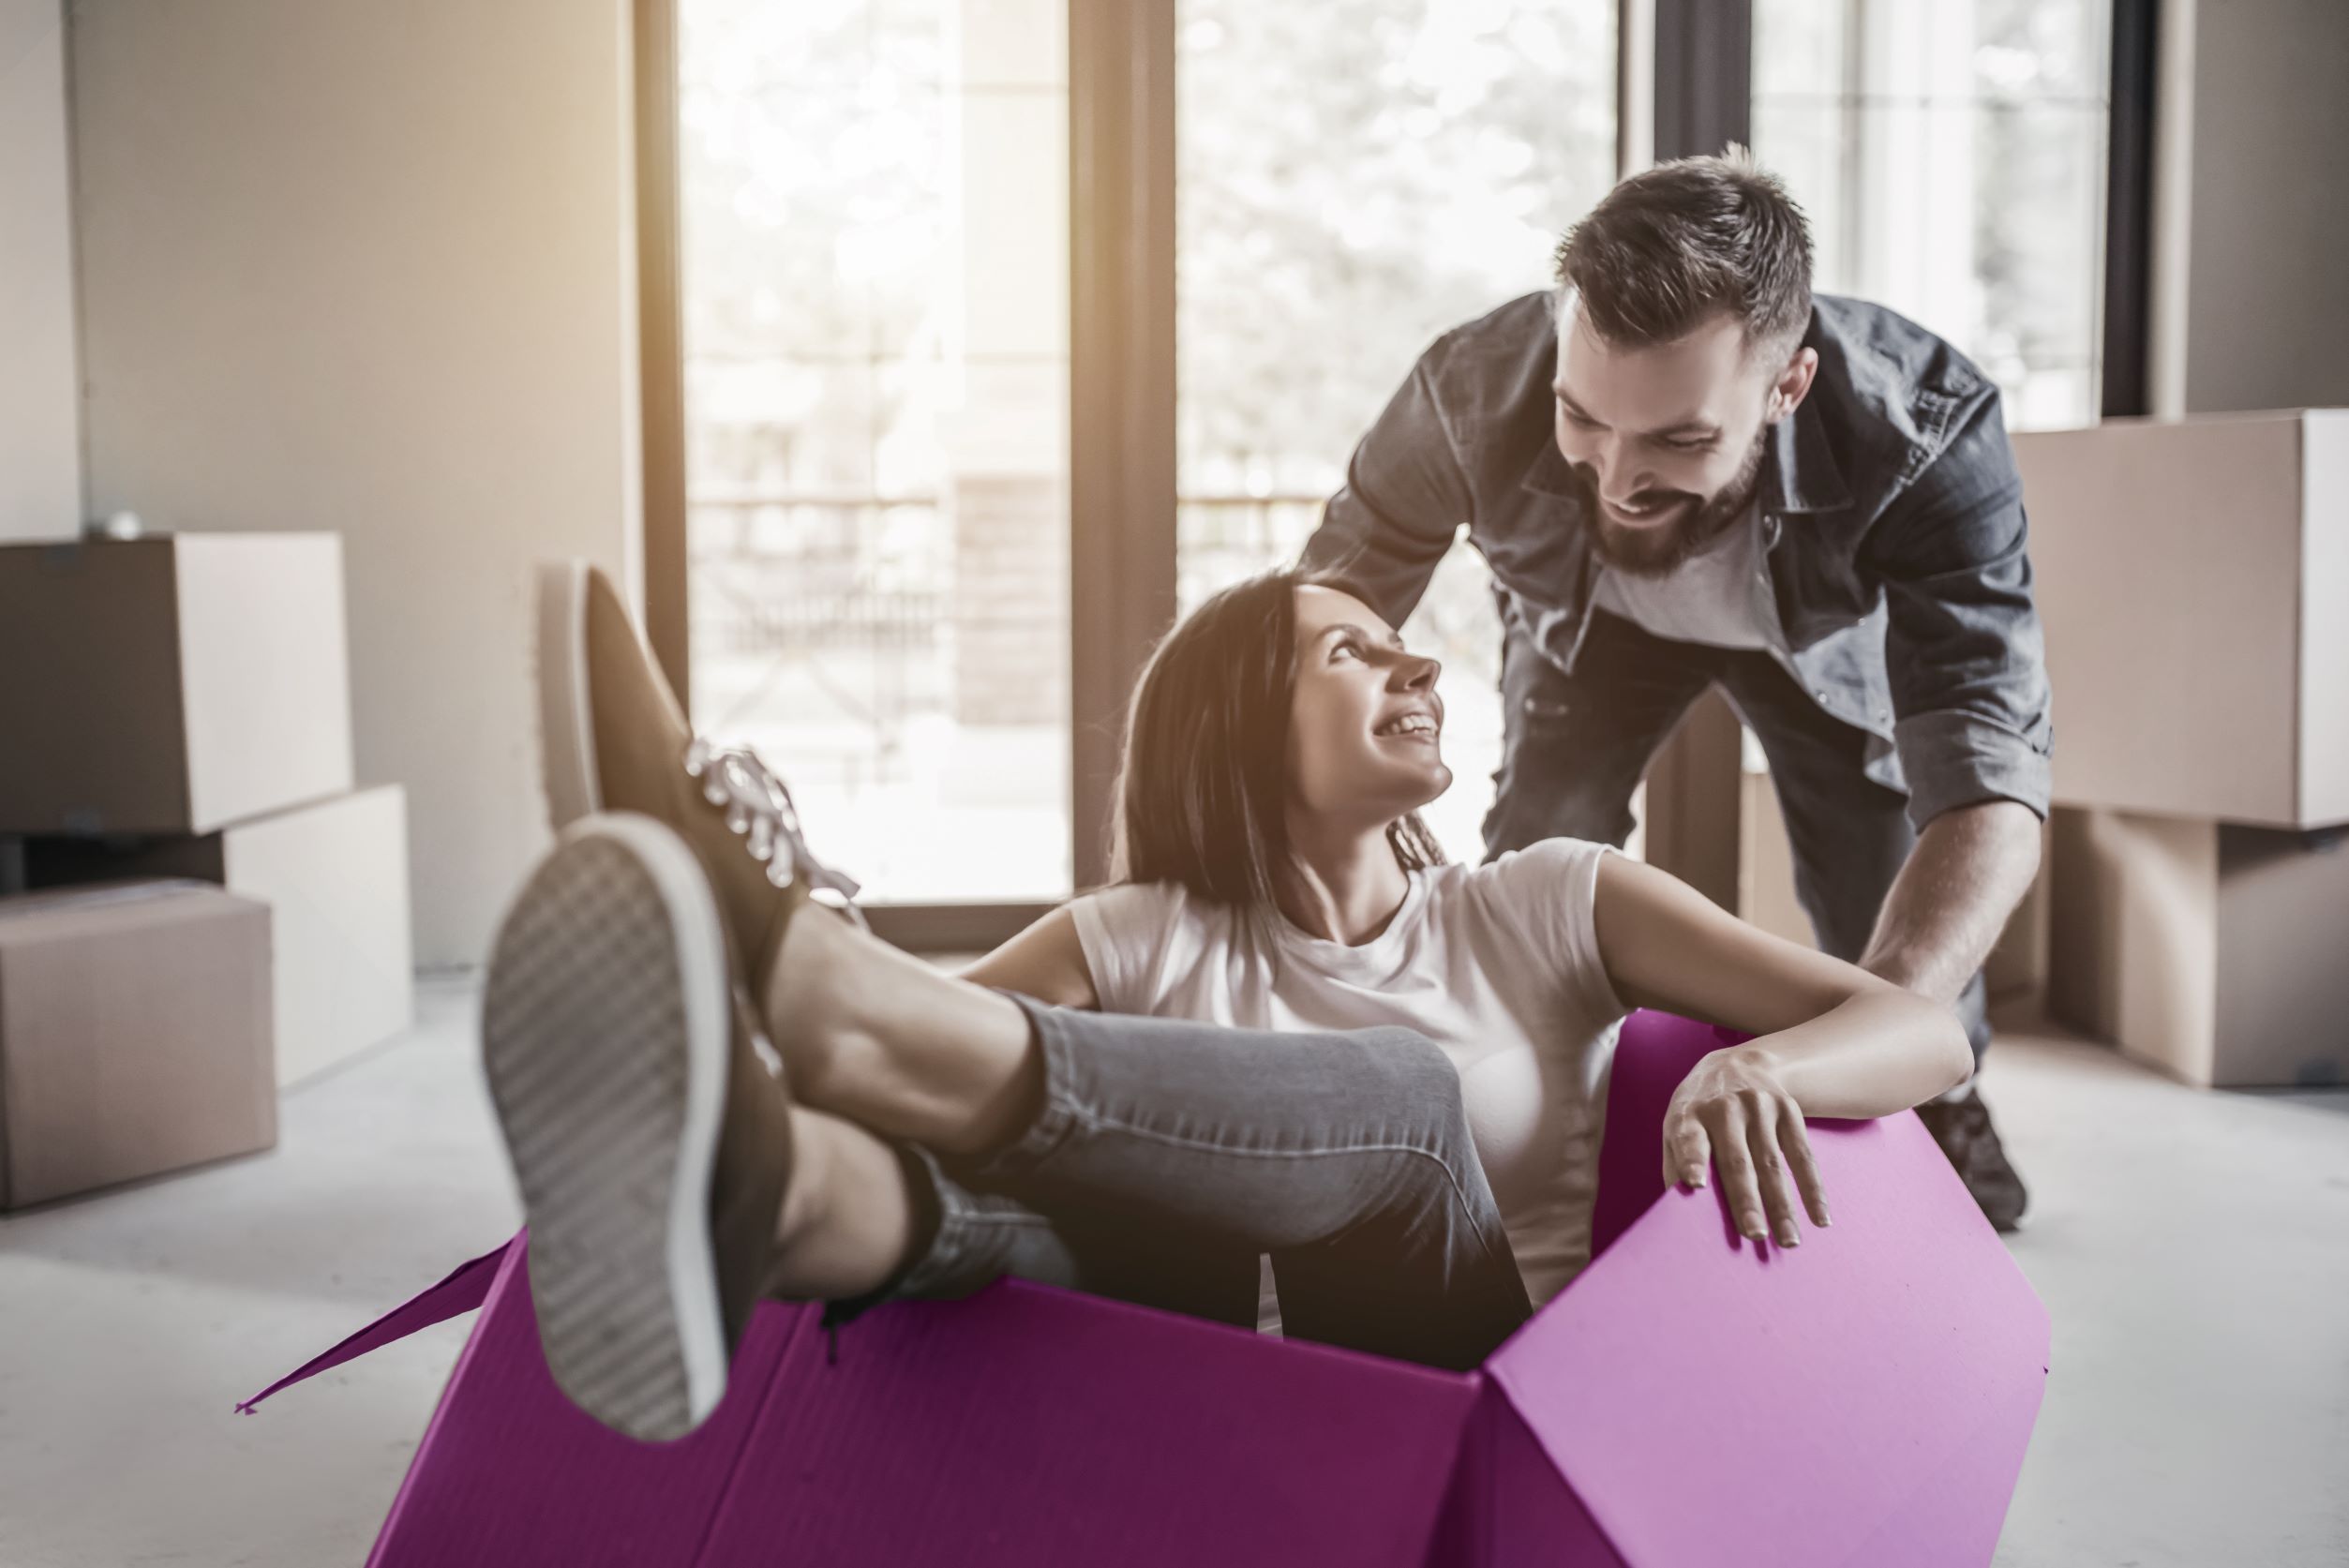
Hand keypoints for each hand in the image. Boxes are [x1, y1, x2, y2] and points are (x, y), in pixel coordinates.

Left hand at [1660, 1044, 1831, 1247]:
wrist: (1738, 1062)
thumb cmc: (1699, 1111)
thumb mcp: (1677, 1126)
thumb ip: (1676, 1165)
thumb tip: (1678, 1213)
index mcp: (1689, 1114)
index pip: (1689, 1138)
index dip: (1691, 1159)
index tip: (1695, 1183)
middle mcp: (1724, 1108)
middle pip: (1737, 1160)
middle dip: (1746, 1200)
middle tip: (1754, 1235)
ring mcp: (1759, 1107)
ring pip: (1772, 1163)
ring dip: (1782, 1205)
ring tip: (1788, 1240)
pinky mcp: (1788, 1110)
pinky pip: (1804, 1155)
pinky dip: (1813, 1189)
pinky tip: (1820, 1217)